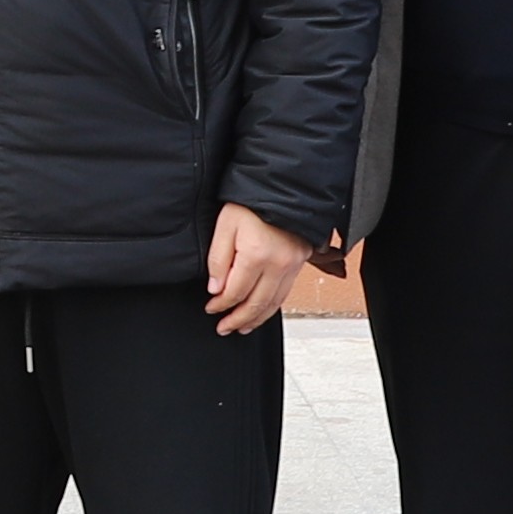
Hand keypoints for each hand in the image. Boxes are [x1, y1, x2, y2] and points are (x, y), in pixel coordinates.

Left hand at [205, 202, 323, 336]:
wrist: (284, 185)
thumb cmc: (253, 200)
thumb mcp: (225, 224)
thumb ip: (218, 259)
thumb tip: (215, 289)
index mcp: (256, 255)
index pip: (235, 292)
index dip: (220, 305)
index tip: (211, 308)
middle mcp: (278, 264)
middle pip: (256, 304)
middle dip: (238, 320)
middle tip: (224, 328)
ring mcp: (293, 265)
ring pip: (274, 303)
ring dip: (257, 318)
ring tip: (242, 327)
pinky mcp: (301, 262)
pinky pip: (285, 293)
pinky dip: (273, 306)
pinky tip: (263, 311)